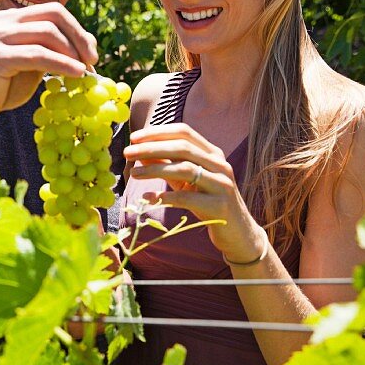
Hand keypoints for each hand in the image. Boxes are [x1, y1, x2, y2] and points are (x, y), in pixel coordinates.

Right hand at [0, 3, 96, 114]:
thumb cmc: (0, 88)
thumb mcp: (30, 65)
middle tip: (93, 59)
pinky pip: (38, 55)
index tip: (91, 52)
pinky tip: (76, 74)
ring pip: (47, 33)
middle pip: (53, 14)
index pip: (52, 11)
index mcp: (10, 18)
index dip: (77, 29)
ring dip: (72, 52)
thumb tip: (86, 47)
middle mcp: (2, 21)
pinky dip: (62, 64)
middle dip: (79, 36)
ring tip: (85, 70)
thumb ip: (51, 52)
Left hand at [124, 123, 266, 261]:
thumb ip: (166, 165)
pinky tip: (148, 199)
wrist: (237, 232)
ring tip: (133, 174)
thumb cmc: (207, 202)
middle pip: (183, 148)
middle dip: (152, 148)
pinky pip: (188, 198)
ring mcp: (222, 184)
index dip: (158, 132)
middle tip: (127, 153)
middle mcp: (220, 165)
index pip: (184, 132)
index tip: (134, 137)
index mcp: (212, 153)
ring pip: (185, 169)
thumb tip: (140, 153)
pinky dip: (165, 197)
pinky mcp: (219, 206)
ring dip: (155, 170)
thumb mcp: (185, 181)